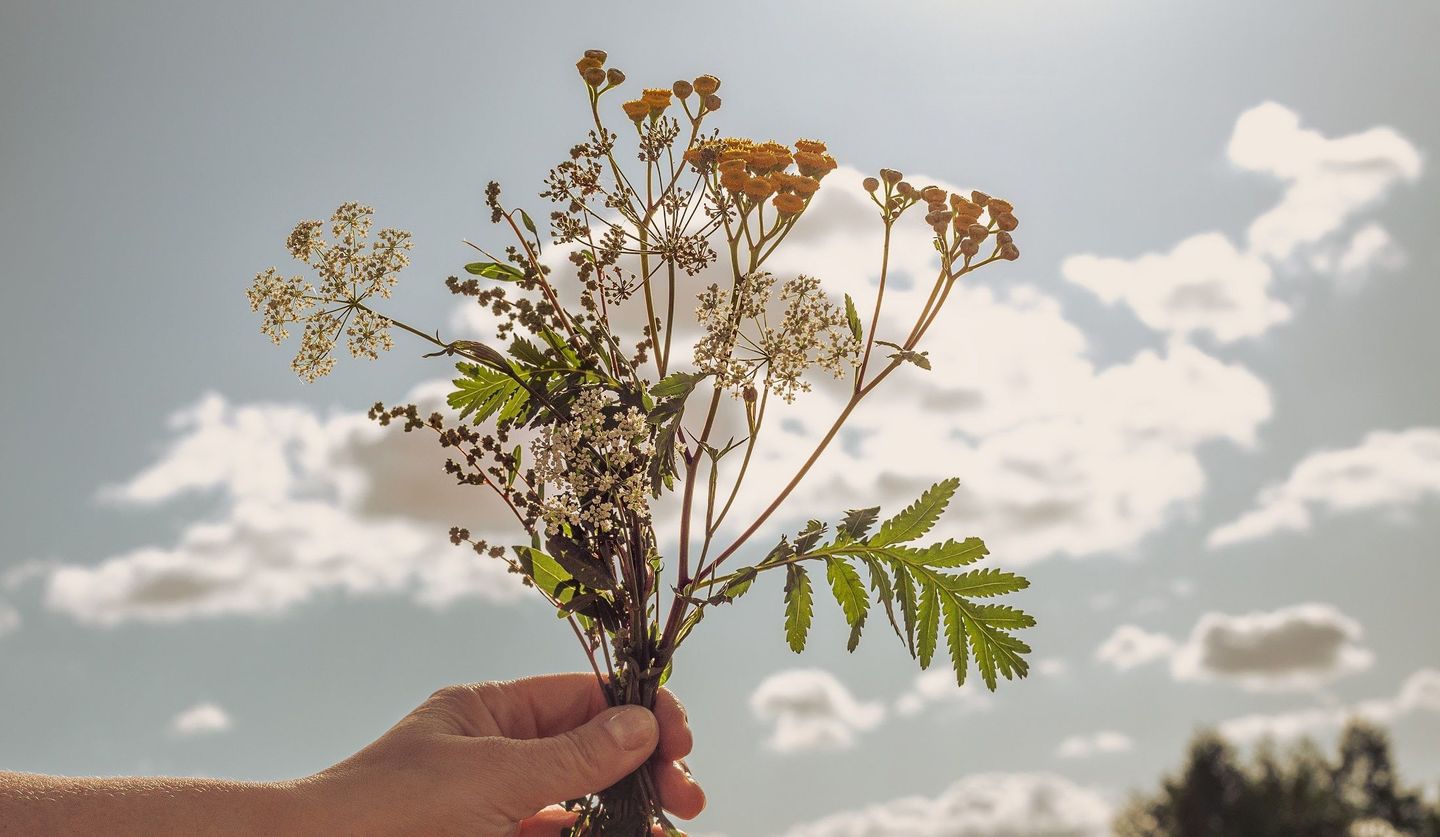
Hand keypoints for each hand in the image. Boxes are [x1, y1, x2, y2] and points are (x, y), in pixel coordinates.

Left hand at [306, 672, 704, 835]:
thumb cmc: (390, 809)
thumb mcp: (492, 776)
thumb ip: (573, 755)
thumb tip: (644, 722)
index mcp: (490, 713)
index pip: (582, 696)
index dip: (637, 710)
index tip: (680, 738)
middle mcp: (499, 755)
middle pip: (593, 749)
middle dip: (647, 766)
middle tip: (689, 796)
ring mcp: (498, 807)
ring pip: (584, 802)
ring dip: (631, 811)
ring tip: (672, 826)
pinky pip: (559, 835)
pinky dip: (599, 836)